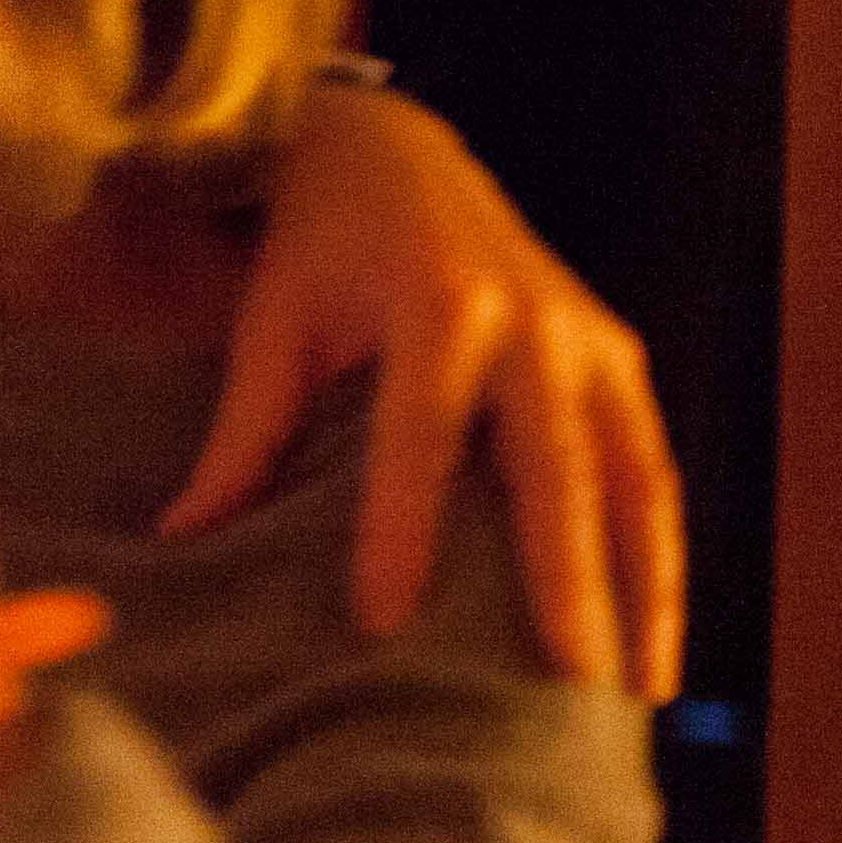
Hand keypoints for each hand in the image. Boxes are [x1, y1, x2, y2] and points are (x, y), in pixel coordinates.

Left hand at [162, 81, 683, 698]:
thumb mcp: (272, 323)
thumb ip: (242, 432)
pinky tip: (651, 629)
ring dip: (644, 586)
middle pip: (555, 469)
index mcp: (436, 305)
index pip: (417, 439)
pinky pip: (648, 463)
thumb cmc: (320, 246)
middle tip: (565, 683)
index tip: (381, 624)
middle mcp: (532, 322)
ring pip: (633, 477)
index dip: (399, 531)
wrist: (396, 151)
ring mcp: (590, 338)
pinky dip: (658, 549)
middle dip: (567, 579)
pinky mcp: (620, 354)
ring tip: (636, 691)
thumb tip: (183, 536)